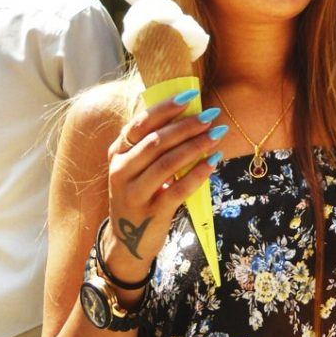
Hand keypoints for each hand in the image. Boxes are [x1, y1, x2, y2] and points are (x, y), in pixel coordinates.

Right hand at [101, 92, 228, 286]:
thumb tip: (190, 112)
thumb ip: (153, 144)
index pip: (140, 123)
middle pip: (156, 141)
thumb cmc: (140, 193)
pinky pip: (178, 190)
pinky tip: (214, 162)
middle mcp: (121, 171)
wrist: (128, 241)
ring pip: (167, 163)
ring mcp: (134, 194)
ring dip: (195, 146)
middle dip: (187, 126)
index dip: (165, 108)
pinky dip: (198, 174)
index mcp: (118, 153)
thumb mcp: (137, 167)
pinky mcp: (151, 213)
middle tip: (211, 115)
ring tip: (217, 134)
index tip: (190, 95)